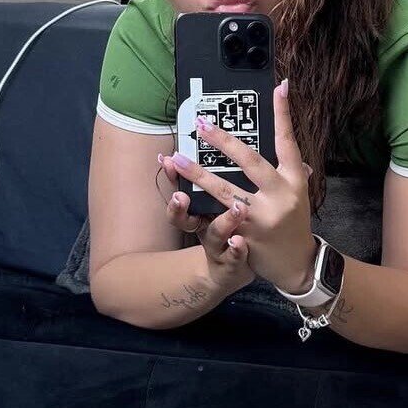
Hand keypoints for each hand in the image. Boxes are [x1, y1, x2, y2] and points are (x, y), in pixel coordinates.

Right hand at [157, 154, 253, 294]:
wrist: (232, 269)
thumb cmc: (227, 227)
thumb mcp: (220, 201)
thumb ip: (218, 176)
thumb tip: (216, 138)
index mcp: (199, 210)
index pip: (180, 190)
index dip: (171, 178)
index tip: (166, 161)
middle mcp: (203, 227)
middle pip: (186, 217)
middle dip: (179, 206)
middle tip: (180, 195)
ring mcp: (217, 245)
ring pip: (214, 234)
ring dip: (222, 221)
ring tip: (236, 208)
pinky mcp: (232, 261)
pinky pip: (234, 255)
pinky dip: (235, 249)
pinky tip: (240, 242)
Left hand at [165, 80, 316, 292]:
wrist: (297, 265)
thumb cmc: (294, 223)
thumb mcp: (299, 194)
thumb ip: (289, 169)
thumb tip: (284, 135)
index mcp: (296, 181)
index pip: (289, 142)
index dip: (284, 114)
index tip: (279, 86)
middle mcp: (281, 197)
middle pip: (251, 162)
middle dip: (224, 142)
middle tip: (201, 123)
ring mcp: (262, 218)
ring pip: (225, 191)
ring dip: (197, 174)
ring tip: (175, 159)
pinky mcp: (245, 237)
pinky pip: (217, 218)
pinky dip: (198, 207)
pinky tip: (180, 198)